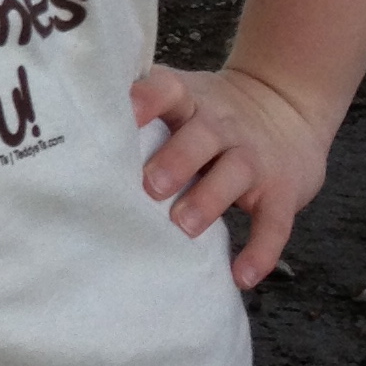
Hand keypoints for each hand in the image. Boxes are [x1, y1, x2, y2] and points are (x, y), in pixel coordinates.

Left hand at [130, 64, 332, 289]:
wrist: (289, 108)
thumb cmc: (212, 114)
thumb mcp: (184, 99)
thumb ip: (144, 112)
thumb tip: (76, 135)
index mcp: (190, 100)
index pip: (168, 89)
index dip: (148, 99)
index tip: (126, 114)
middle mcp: (222, 124)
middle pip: (201, 135)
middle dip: (176, 159)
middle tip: (149, 186)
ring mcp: (254, 157)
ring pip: (235, 173)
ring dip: (209, 199)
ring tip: (183, 226)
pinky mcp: (281, 192)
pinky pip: (274, 222)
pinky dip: (261, 251)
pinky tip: (241, 276)